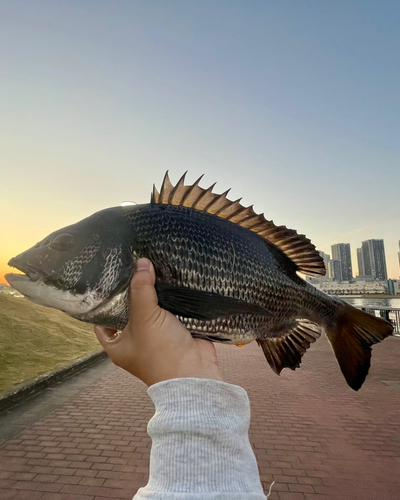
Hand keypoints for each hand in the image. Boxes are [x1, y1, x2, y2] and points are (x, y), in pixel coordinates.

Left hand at [94, 258, 222, 385]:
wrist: (194, 373)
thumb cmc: (161, 352)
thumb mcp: (145, 318)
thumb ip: (141, 289)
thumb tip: (141, 262)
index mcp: (118, 345)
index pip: (103, 321)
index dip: (104, 302)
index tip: (108, 280)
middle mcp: (136, 341)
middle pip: (130, 311)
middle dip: (133, 292)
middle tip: (132, 266)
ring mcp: (157, 336)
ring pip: (153, 309)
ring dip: (155, 294)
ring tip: (151, 266)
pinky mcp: (177, 331)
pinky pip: (172, 311)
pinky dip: (173, 299)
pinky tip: (172, 279)